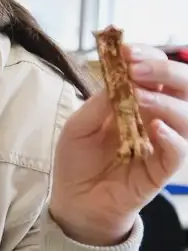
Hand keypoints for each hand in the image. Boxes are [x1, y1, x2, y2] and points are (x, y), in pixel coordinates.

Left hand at [50, 45, 187, 245]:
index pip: (156, 71)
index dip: (147, 56)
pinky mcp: (162, 169)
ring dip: (165, 101)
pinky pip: (179, 151)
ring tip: (138, 97)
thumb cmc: (78, 161)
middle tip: (136, 67)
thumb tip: (118, 77)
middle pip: (181, 86)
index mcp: (138, 102)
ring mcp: (162, 142)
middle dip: (163, 69)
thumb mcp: (78, 126)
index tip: (126, 50)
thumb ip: (99, 103)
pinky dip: (172, 137)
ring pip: (186, 115)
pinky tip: (156, 128)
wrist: (75, 201)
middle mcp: (156, 118)